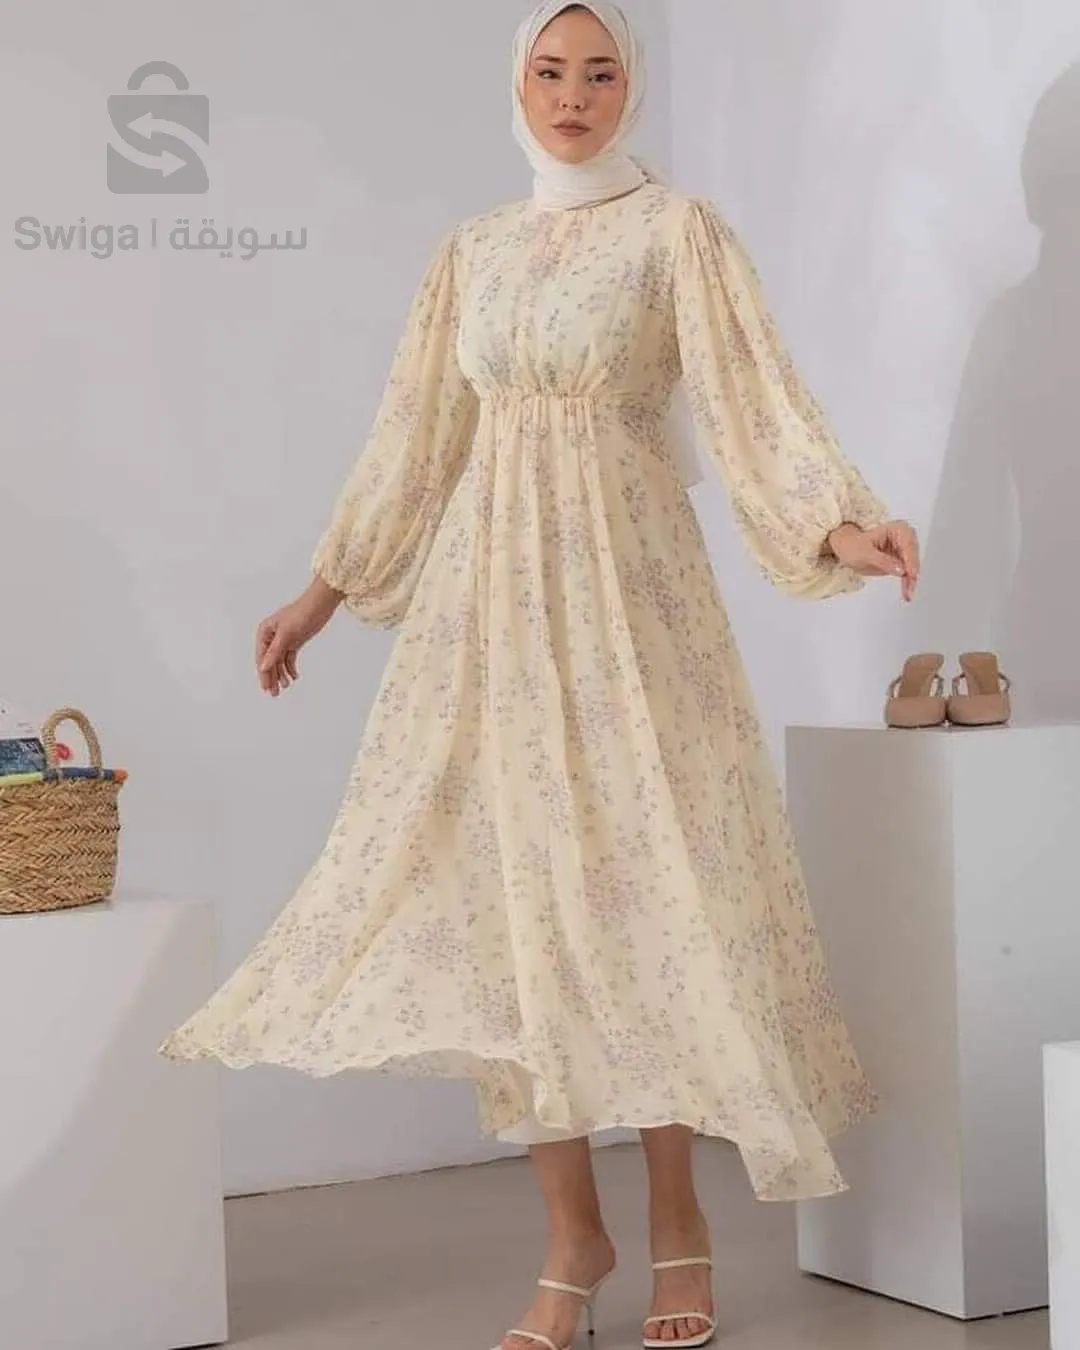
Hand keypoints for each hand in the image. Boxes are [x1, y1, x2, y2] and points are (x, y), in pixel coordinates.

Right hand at [256, 580, 341, 696]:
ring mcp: (283, 639)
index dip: (263, 673)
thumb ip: (274, 651)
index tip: (266, 687)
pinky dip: (290, 668)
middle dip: (272, 677)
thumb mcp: (287, 634)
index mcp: (265, 632)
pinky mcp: (294, 641)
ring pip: (279, 661)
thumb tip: (263, 667)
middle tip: (274, 693)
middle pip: (269, 661)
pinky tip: (294, 677)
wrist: (321, 605)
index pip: (262, 657)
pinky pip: (289, 658)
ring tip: (285, 686)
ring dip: (282, 674)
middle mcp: (272, 636)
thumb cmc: (302, 613)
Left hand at [826, 520, 919, 601]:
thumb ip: (884, 561)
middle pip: (913, 557)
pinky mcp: (901, 561)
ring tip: (908, 593)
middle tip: (910, 588)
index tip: (911, 574)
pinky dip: (907, 582)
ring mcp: (903, 550)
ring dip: (911, 581)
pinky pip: (907, 573)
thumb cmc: (854, 545)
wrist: (847, 549)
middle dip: (912, 573)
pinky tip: (907, 592)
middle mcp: (904, 538)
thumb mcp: (865, 553)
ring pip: (912, 567)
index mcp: (897, 529)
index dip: (911, 561)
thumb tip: (901, 570)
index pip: (908, 546)